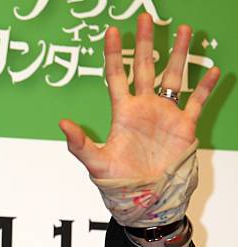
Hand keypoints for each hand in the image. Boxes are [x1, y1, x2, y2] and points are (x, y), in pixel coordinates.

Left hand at [59, 13, 219, 179]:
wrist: (145, 200)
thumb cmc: (118, 183)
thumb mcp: (95, 162)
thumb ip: (79, 143)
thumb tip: (62, 123)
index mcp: (122, 113)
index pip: (116, 76)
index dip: (113, 53)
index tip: (112, 30)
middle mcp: (144, 108)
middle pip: (144, 68)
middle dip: (146, 43)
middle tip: (147, 16)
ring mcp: (165, 115)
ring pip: (173, 77)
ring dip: (178, 55)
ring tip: (184, 30)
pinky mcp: (184, 127)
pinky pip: (196, 102)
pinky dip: (204, 87)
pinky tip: (212, 70)